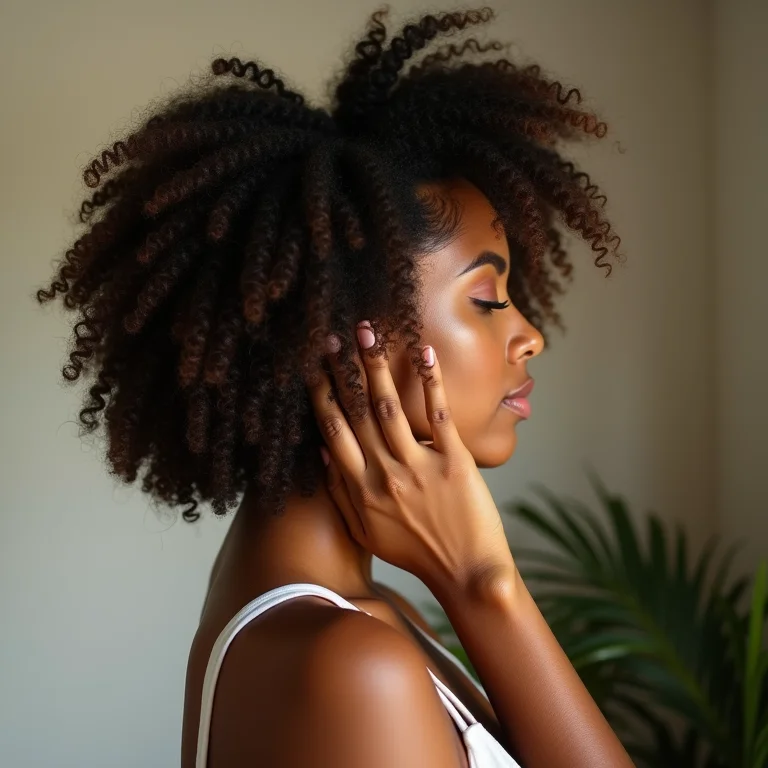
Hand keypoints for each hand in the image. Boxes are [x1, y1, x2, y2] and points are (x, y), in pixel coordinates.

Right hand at [306, 321, 515, 597]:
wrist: (466, 571)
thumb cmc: (414, 551)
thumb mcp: (365, 530)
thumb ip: (341, 492)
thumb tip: (323, 451)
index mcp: (361, 489)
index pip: (333, 431)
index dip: (321, 395)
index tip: (313, 367)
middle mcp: (385, 473)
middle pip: (357, 412)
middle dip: (343, 370)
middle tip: (334, 336)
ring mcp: (419, 465)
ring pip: (390, 406)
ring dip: (375, 366)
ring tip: (367, 332)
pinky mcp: (454, 461)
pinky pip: (438, 414)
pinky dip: (430, 381)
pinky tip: (423, 353)